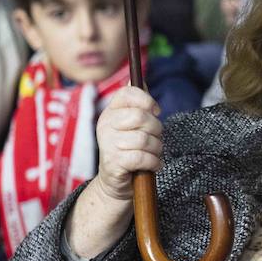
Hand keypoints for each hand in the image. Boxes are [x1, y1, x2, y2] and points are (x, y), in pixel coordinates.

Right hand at [95, 86, 162, 200]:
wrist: (116, 182)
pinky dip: (153, 163)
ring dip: (156, 149)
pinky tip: (153, 165)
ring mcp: (107, 144)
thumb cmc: (129, 150)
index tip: (155, 111)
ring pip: (144, 139)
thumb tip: (139, 79)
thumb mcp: (133, 125)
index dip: (147, 100)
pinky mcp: (113, 163)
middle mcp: (105, 125)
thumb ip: (138, 103)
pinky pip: (142, 157)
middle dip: (156, 129)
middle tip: (155, 138)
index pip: (128, 93)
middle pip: (140, 116)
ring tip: (153, 154)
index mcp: (110, 112)